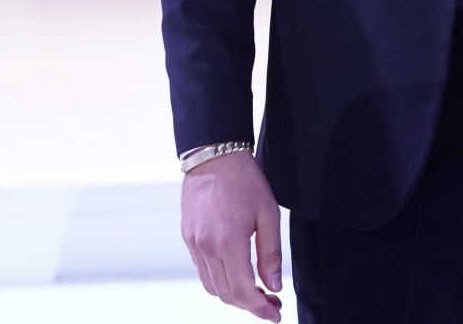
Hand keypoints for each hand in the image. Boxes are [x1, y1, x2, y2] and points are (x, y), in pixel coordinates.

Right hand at [180, 149, 283, 320]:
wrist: (213, 155)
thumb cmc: (244, 180)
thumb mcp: (268, 214)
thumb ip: (271, 254)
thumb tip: (273, 286)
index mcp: (228, 241)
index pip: (243, 291)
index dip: (260, 308)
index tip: (275, 314)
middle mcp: (206, 247)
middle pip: (226, 294)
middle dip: (250, 305)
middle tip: (271, 302)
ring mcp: (194, 243)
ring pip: (212, 286)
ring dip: (233, 295)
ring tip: (255, 290)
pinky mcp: (188, 237)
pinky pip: (202, 270)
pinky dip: (219, 280)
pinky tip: (236, 272)